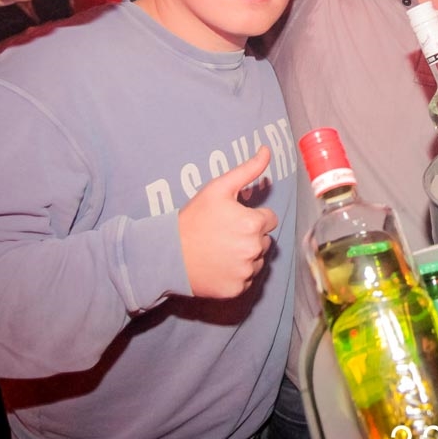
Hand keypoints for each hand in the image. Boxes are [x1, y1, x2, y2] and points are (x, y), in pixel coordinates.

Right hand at [177, 148, 278, 298]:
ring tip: (221, 250)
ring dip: (245, 255)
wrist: (168, 254)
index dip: (251, 217)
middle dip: (250, 236)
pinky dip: (236, 274)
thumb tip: (267, 149)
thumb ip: (248, 169)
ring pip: (257, 260)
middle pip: (264, 240)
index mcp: (254, 224)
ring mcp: (246, 271)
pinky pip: (247, 279)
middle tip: (224, 235)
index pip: (269, 219)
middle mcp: (254, 249)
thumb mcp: (218, 188)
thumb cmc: (193, 219)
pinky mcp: (237, 289)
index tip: (232, 219)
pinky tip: (219, 266)